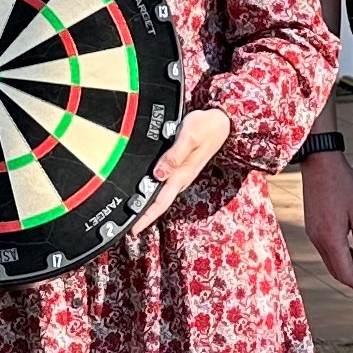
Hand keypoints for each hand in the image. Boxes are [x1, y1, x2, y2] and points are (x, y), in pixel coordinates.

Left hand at [124, 109, 234, 237]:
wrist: (222, 123)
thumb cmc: (205, 127)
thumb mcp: (189, 137)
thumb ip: (173, 156)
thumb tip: (157, 175)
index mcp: (182, 174)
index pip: (161, 202)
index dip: (146, 217)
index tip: (134, 230)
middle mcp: (181, 178)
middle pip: (160, 203)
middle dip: (144, 216)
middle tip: (129, 227)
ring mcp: (182, 175)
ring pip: (162, 195)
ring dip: (148, 205)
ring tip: (134, 214)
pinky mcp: (182, 168)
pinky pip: (165, 184)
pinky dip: (153, 191)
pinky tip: (146, 191)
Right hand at [300, 147, 352, 299]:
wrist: (319, 163)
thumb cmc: (342, 184)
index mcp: (331, 239)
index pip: (346, 273)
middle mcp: (318, 240)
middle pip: (337, 271)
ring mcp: (313, 233)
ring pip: (331, 261)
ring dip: (348, 271)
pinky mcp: (313, 226)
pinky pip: (327, 249)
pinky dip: (341, 258)